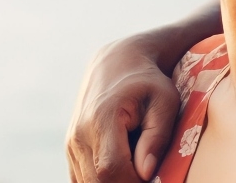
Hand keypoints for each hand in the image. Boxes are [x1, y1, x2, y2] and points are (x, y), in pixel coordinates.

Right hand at [67, 36, 179, 181]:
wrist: (117, 64)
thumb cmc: (147, 82)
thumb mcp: (164, 101)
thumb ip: (157, 136)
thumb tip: (146, 173)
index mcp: (102, 118)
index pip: (111, 169)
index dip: (133, 182)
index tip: (153, 178)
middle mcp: (79, 133)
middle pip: (97, 181)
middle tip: (148, 174)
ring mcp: (70, 143)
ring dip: (113, 182)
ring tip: (135, 168)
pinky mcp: (70, 150)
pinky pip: (82, 179)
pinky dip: (101, 181)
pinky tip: (122, 169)